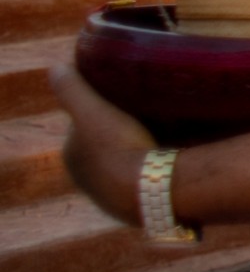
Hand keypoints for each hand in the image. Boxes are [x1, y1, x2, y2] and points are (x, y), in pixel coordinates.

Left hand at [51, 64, 153, 226]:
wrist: (151, 188)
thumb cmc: (117, 146)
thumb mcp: (91, 110)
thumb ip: (71, 88)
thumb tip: (56, 67)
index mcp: (72, 156)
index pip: (83, 126)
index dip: (100, 109)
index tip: (121, 97)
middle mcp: (88, 179)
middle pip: (104, 145)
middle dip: (120, 131)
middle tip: (146, 111)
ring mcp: (114, 195)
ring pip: (126, 163)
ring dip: (139, 149)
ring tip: (164, 130)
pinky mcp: (140, 204)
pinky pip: (147, 177)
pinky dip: (154, 166)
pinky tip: (171, 154)